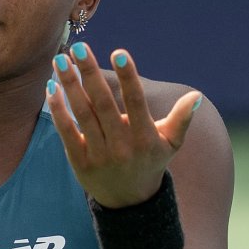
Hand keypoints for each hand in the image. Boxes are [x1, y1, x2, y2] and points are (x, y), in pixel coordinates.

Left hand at [45, 43, 201, 207]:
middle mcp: (121, 145)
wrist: (129, 201)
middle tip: (79, 47)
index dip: (128, 76)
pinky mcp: (79, 161)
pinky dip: (58, 109)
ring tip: (60, 60)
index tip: (118, 52)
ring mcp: (99, 154)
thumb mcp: (171, 143)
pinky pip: (66, 131)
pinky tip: (52, 87)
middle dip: (89, 73)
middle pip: (103, 103)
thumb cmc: (151, 162)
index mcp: (145, 137)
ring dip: (69, 85)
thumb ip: (182, 119)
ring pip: (82, 113)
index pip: (136, 101)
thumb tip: (196, 96)